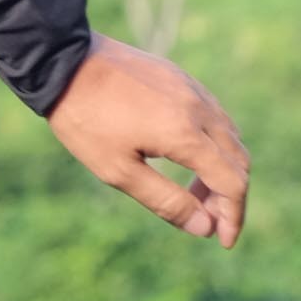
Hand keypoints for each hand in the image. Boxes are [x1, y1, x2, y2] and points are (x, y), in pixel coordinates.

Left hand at [47, 33, 249, 246]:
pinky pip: (214, 114)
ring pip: (230, 136)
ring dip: (222, 169)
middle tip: (206, 220)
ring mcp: (191, 88)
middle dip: (229, 197)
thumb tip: (205, 228)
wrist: (63, 60)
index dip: (233, 216)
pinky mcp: (180, 76)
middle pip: (238, 161)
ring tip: (194, 193)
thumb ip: (165, 201)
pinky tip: (187, 156)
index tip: (221, 241)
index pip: (232, 182)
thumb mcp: (118, 170)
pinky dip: (213, 143)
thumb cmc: (85, 119)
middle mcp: (198, 107)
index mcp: (185, 133)